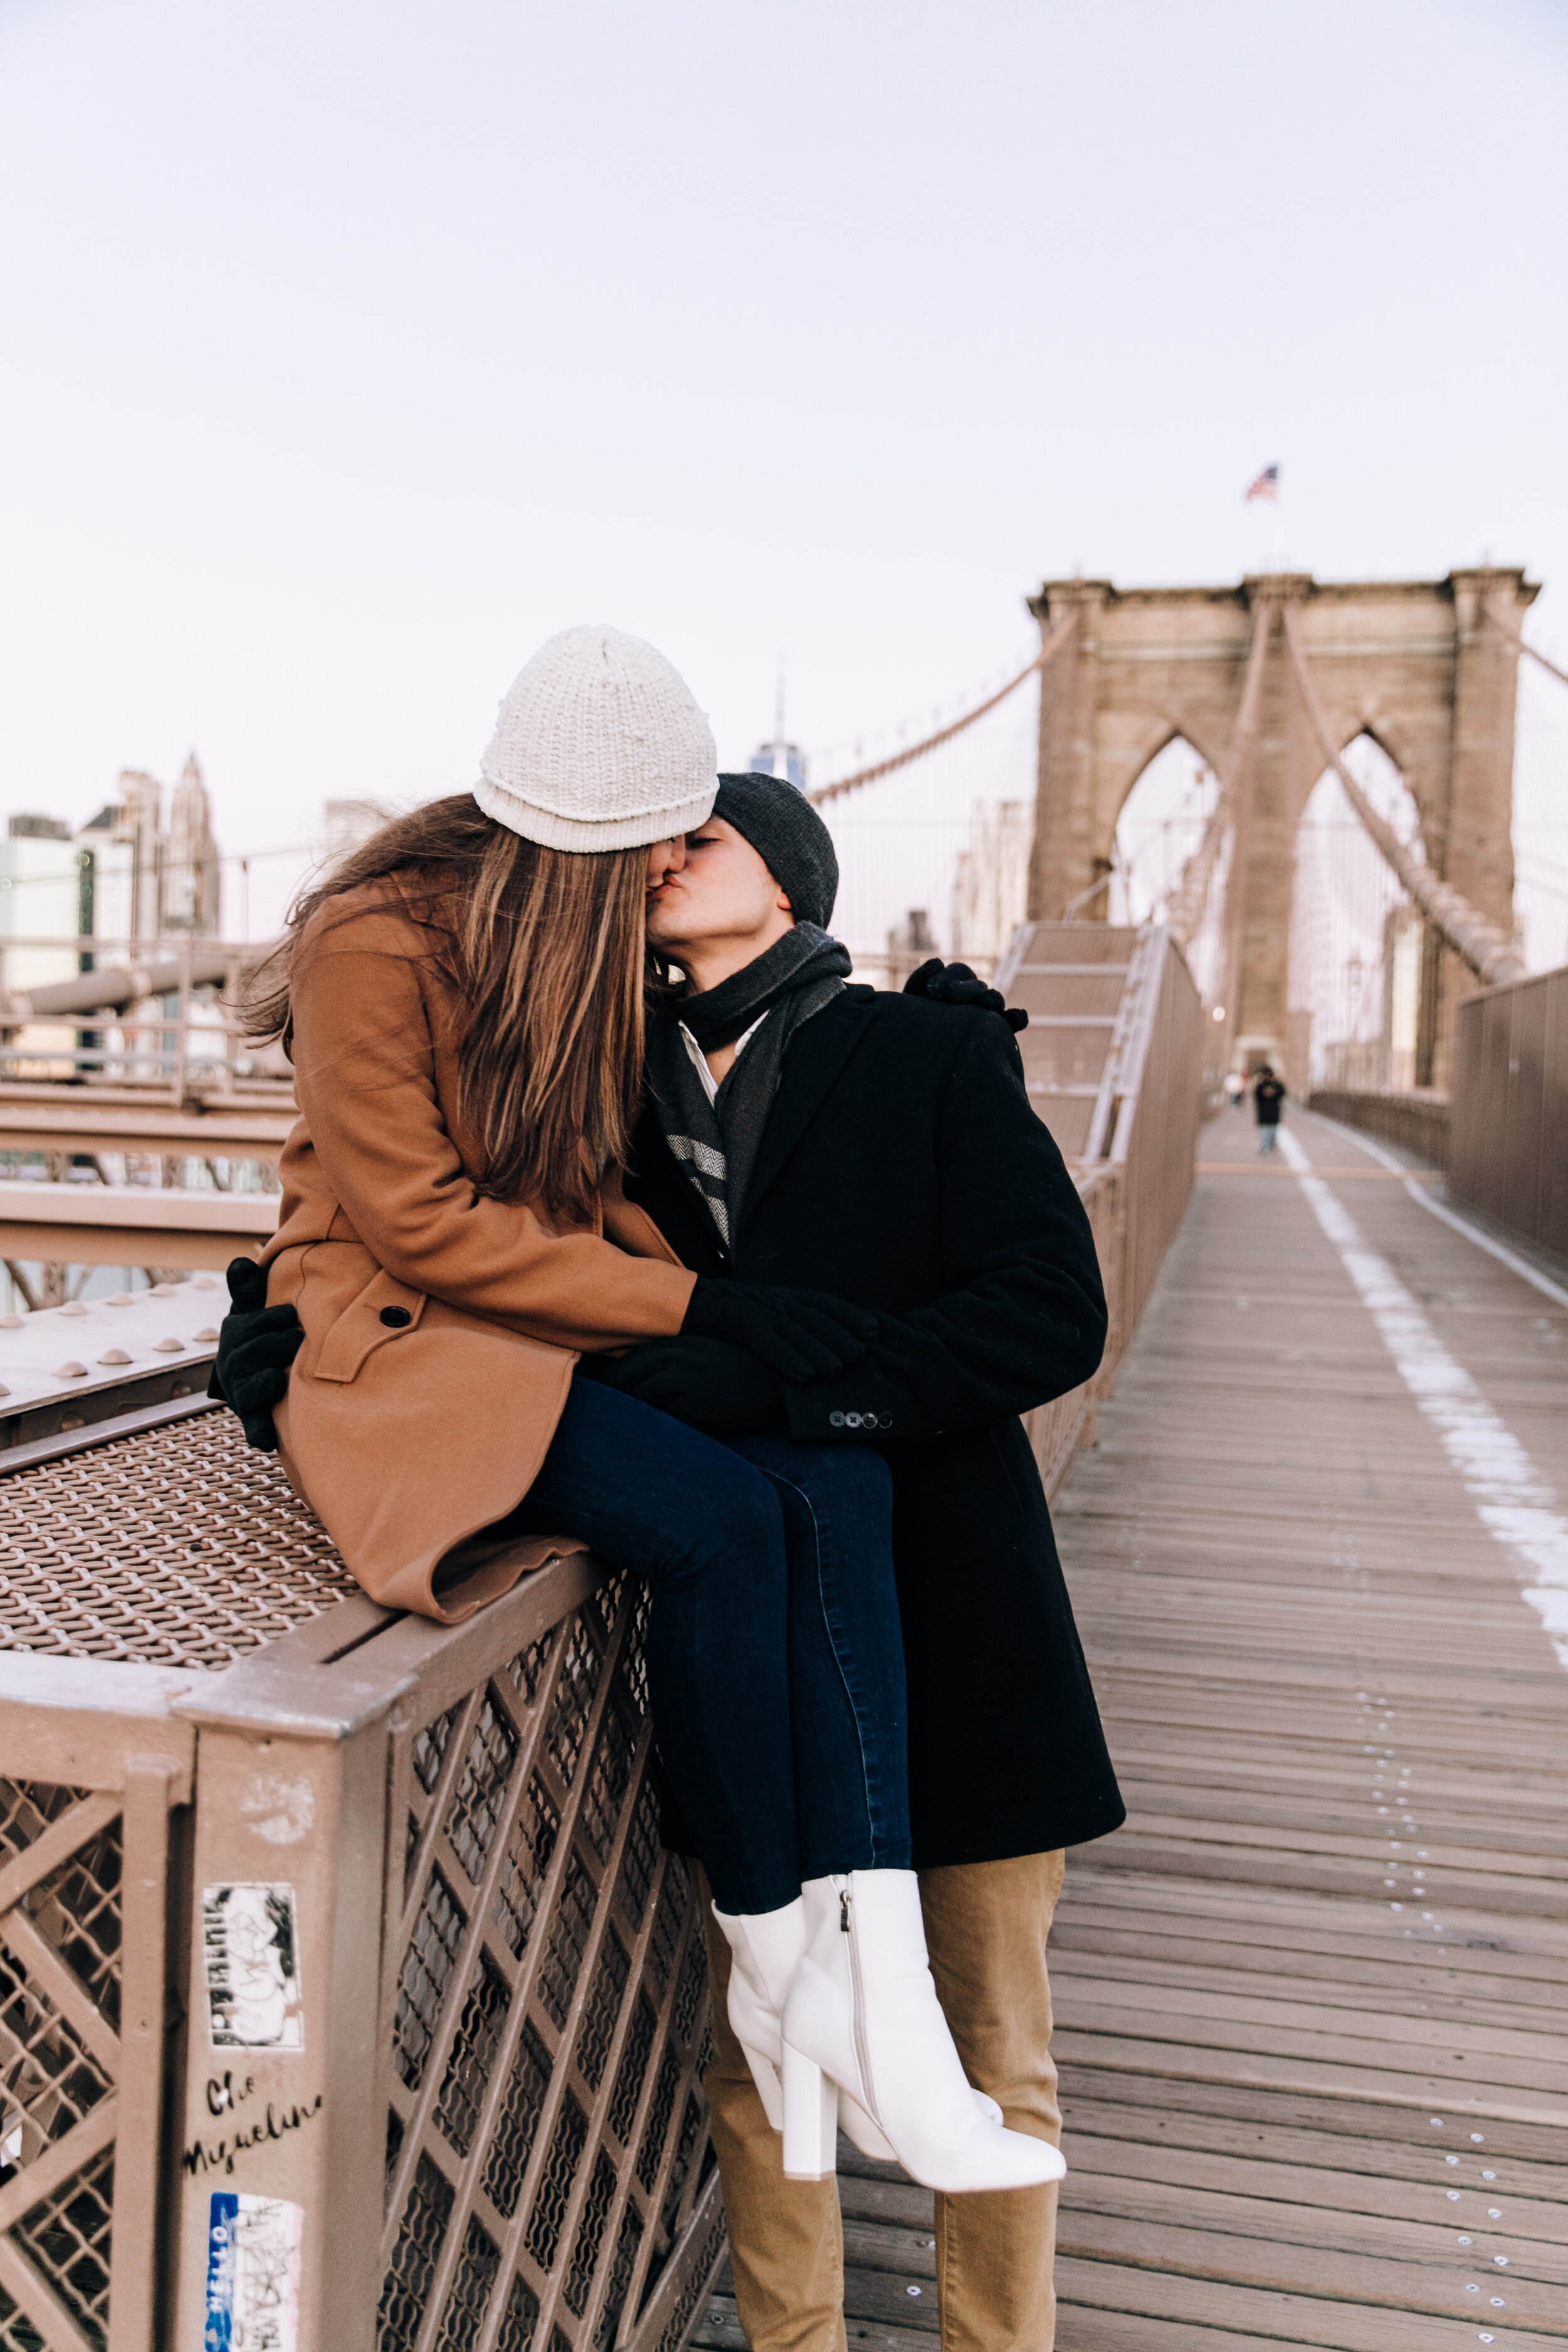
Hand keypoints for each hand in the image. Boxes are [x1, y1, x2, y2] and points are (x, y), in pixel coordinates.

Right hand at [207, 1256, 303, 1451]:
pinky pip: (253, 1427)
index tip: (290, 1313)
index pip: (245, 1328)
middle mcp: (234, 1367)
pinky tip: (268, 1439)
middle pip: (246, 1359)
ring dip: (263, 1385)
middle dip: (270, 1347)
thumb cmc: (263, 1332)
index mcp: (235, 1338)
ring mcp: (243, 1394)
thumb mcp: (254, 1308)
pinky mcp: (255, 1417)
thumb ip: (247, 1288)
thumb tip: (240, 1264)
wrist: (263, 1368)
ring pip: (247, 1392)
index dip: (266, 1321)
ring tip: (281, 1377)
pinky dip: (258, 1432)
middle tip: (297, 1340)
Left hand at [590, 1338, 784, 1434]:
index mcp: (690, 1343)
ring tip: (620, 1429)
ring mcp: (695, 1380)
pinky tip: (649, 1439)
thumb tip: (658, 1375)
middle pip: (635, 1374)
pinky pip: (666, 1417)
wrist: (789, 1386)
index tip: (609, 1386)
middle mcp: (688, 1358)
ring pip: (645, 1395)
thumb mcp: (718, 1357)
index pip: (640, 1355)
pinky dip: (654, 1428)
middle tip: (605, 1410)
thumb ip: (689, 1360)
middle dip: (617, 1392)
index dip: (619, 1373)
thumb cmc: (753, 1374)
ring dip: (631, 1412)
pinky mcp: (704, 1405)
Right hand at [682, 1279, 876, 1382]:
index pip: (823, 1303)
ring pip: (793, 1330)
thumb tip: (823, 1347)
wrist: (687, 1304)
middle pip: (814, 1317)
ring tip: (836, 1371)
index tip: (873, 1329)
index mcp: (783, 1296)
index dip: (850, 1315)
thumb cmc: (730, 1316)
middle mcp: (774, 1299)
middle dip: (839, 1336)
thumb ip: (789, 1325)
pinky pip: (765, 1342)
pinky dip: (785, 1359)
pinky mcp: (737, 1321)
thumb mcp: (764, 1313)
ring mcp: (756, 1308)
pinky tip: (801, 1377)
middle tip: (861, 1356)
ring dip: (817, 1350)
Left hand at [904, 957, 1026, 1032]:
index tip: (932, 990)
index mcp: (955, 982)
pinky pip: (1011, 1023)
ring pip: (994, 1001)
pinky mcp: (999, 1032)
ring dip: (992, 998)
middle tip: (949, 995)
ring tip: (988, 1000)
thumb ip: (920, 981)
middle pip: (976, 985)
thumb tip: (937, 962)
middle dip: (965, 989)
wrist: (917, 1053)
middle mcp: (974, 994)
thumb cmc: (912, 1023)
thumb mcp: (910, 1003)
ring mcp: (987, 1012)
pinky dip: (1017, 1018)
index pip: (958, 973)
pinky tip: (1019, 1016)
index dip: (946, 977)